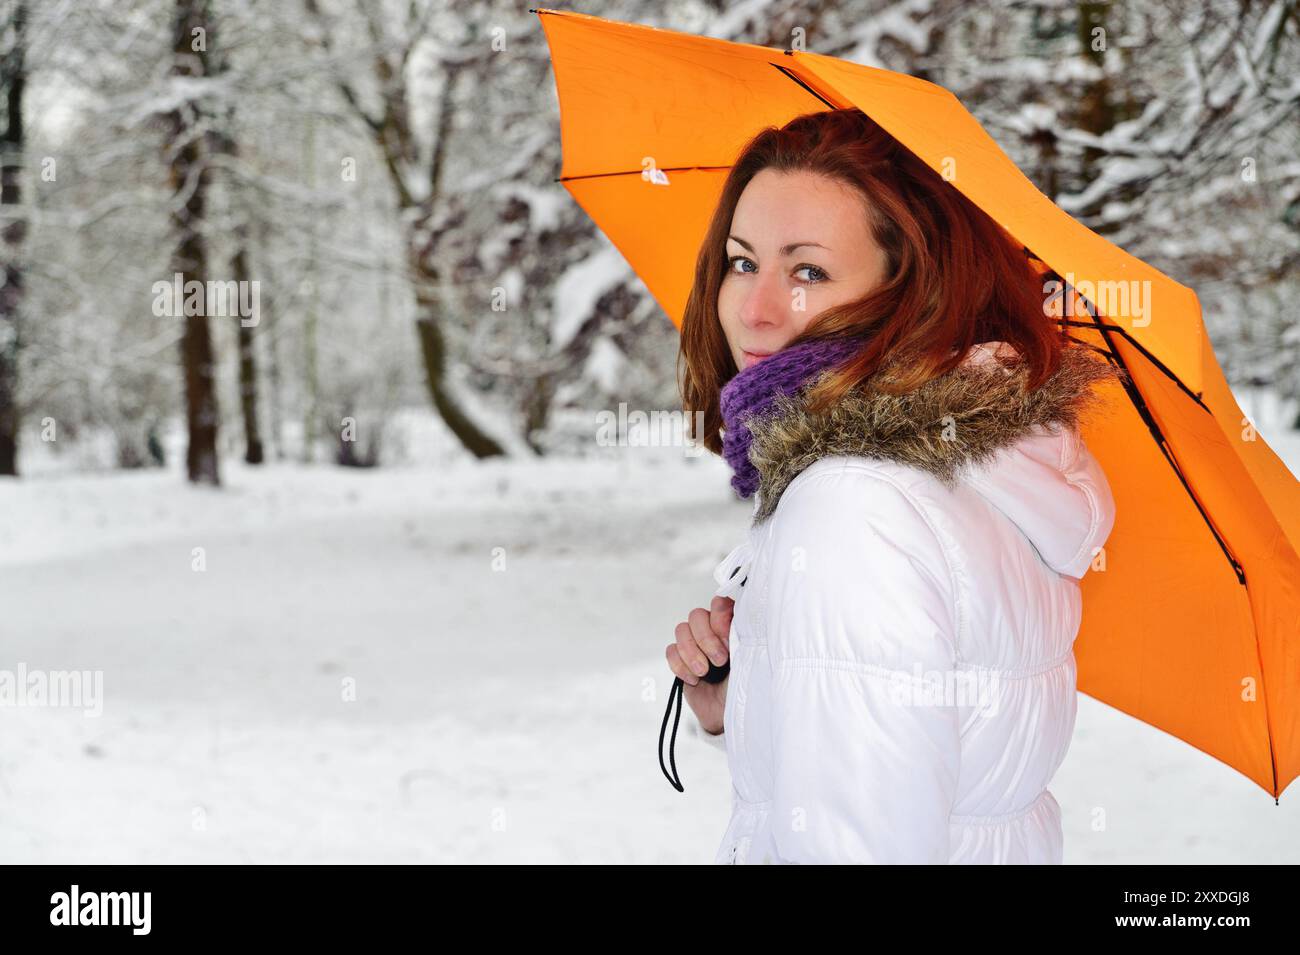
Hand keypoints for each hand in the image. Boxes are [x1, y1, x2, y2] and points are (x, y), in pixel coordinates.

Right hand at [665, 595, 732, 734]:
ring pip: (681, 630)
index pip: (719, 603)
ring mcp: (694, 644)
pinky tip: (694, 679)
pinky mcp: (680, 660)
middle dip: (706, 639)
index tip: (729, 641)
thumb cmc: (743, 686)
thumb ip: (738, 635)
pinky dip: (680, 666)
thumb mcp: (747, 659)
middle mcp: (712, 630)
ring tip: (704, 673)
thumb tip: (729, 616)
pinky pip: (670, 651)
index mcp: (731, 625)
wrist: (727, 714)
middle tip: (719, 661)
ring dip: (691, 653)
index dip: (720, 618)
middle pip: (696, 615)